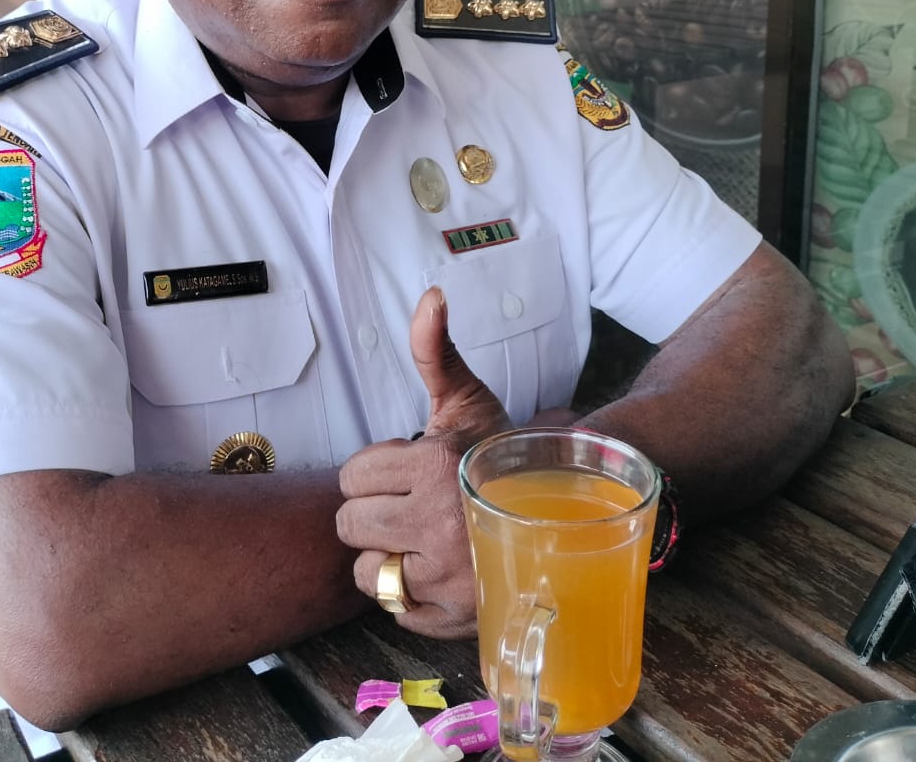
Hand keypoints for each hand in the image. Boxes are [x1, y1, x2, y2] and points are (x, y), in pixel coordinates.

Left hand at [336, 287, 511, 637]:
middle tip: (410, 507)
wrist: (565, 510)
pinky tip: (437, 573)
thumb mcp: (466, 398)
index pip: (352, 477)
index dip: (375, 473)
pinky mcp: (455, 619)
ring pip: (366, 574)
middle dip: (373, 514)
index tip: (408, 473)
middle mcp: (438, 524)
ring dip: (386, 558)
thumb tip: (430, 296)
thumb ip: (434, 350)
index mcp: (434, 467)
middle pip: (350, 526)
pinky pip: (395, 611)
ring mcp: (448, 578)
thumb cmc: (500, 453)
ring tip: (421, 540)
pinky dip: (409, 597)